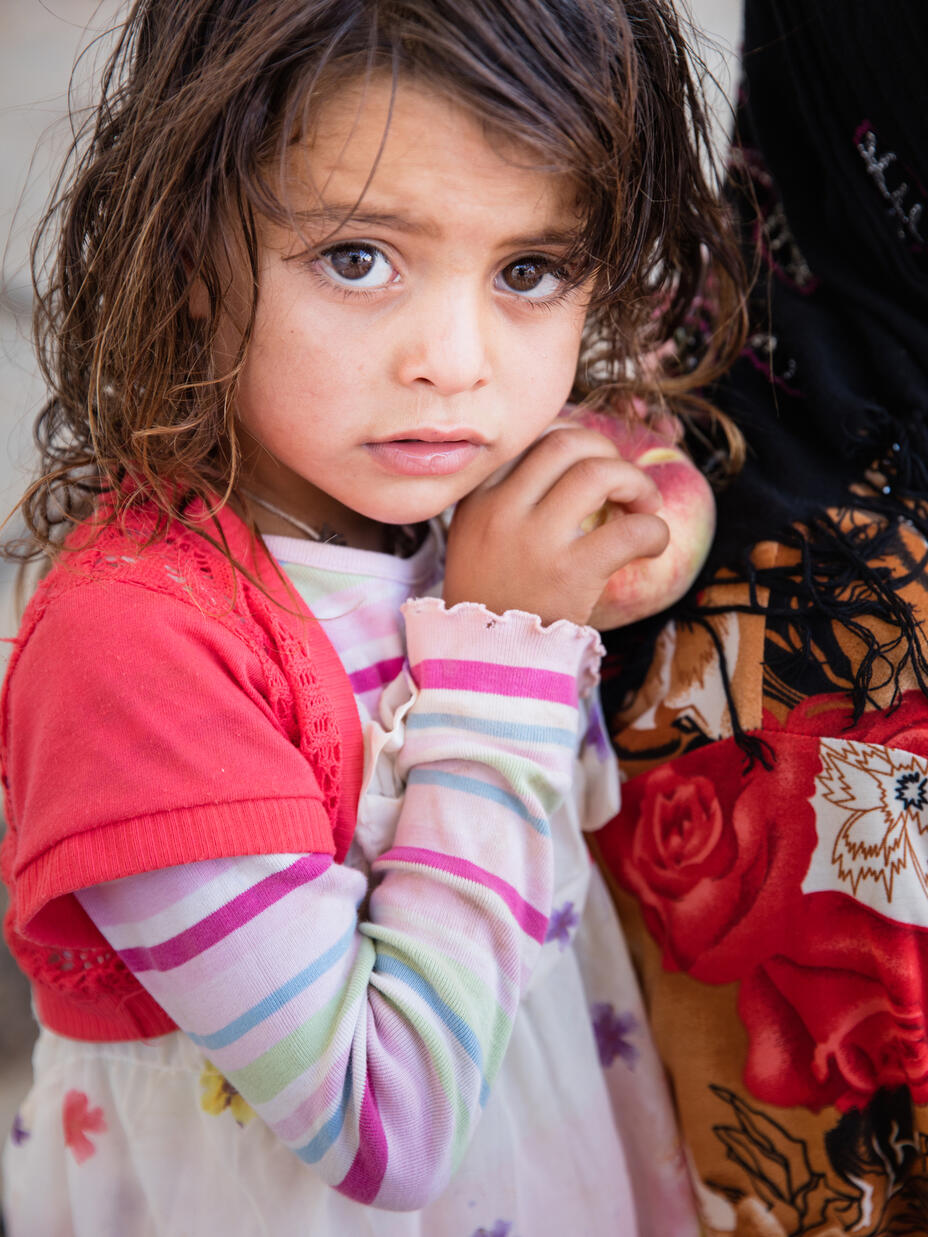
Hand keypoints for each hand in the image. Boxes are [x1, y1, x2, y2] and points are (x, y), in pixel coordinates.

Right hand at [443, 427, 668, 625]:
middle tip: (623, 485)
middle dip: (607, 453)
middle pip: (567, 443)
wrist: (485, 663)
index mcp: (478, 498)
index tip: (589, 465)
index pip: (533, 439)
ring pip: (598, 472)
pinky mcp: (570, 573)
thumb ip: (507, 499)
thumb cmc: (492, 599)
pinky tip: (651, 544)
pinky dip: (653, 530)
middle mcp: (501, 510)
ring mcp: (535, 540)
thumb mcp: (476, 538)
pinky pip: (629, 531)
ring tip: (644, 506)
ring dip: (634, 481)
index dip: (574, 444)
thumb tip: (574, 464)